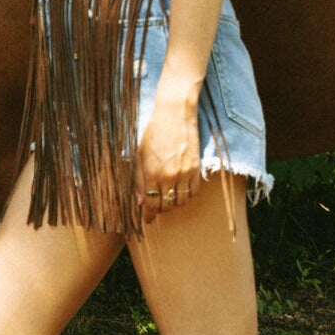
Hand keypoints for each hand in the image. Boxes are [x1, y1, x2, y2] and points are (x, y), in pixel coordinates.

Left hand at [135, 79, 201, 224]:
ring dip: (173, 205)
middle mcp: (168, 176)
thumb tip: (139, 200)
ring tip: (168, 200)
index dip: (148, 215)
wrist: (175, 114)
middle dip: (159, 210)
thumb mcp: (139, 154)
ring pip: (180, 202)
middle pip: (165, 206)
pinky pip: (193, 193)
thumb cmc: (153, 131)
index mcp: (151, 173)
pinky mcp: (196, 169)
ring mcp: (184, 173)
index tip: (147, 220)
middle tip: (156, 208)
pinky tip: (180, 192)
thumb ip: (138, 178)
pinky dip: (186, 196)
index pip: (150, 204)